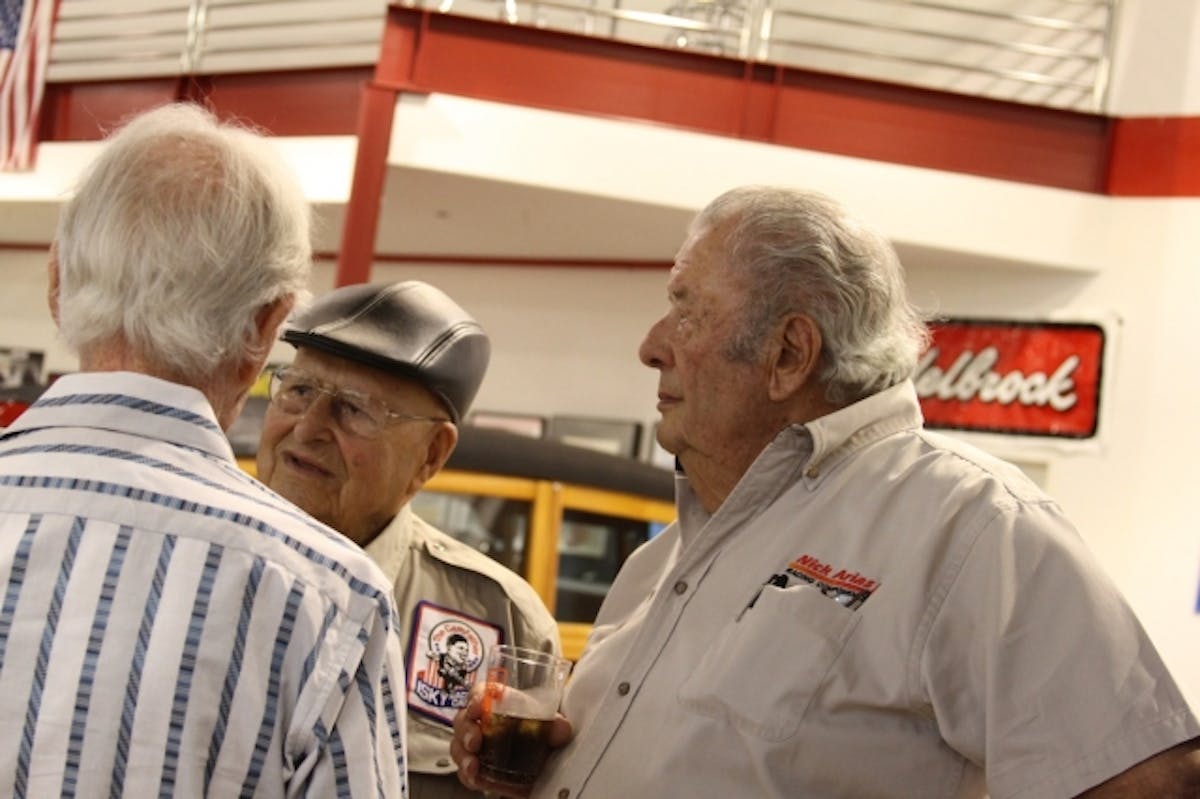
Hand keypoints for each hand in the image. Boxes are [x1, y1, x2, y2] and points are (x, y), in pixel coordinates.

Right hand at [450, 683, 573, 797]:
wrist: (542, 762)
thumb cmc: (538, 733)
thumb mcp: (549, 727)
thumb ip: (555, 725)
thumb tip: (562, 728)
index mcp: (497, 703)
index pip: (480, 692)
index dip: (476, 697)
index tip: (479, 705)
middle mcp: (481, 723)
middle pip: (463, 720)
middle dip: (466, 730)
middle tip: (475, 740)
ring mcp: (476, 747)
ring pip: (458, 747)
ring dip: (464, 757)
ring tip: (473, 766)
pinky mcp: (477, 770)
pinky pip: (465, 773)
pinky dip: (469, 777)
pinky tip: (477, 779)